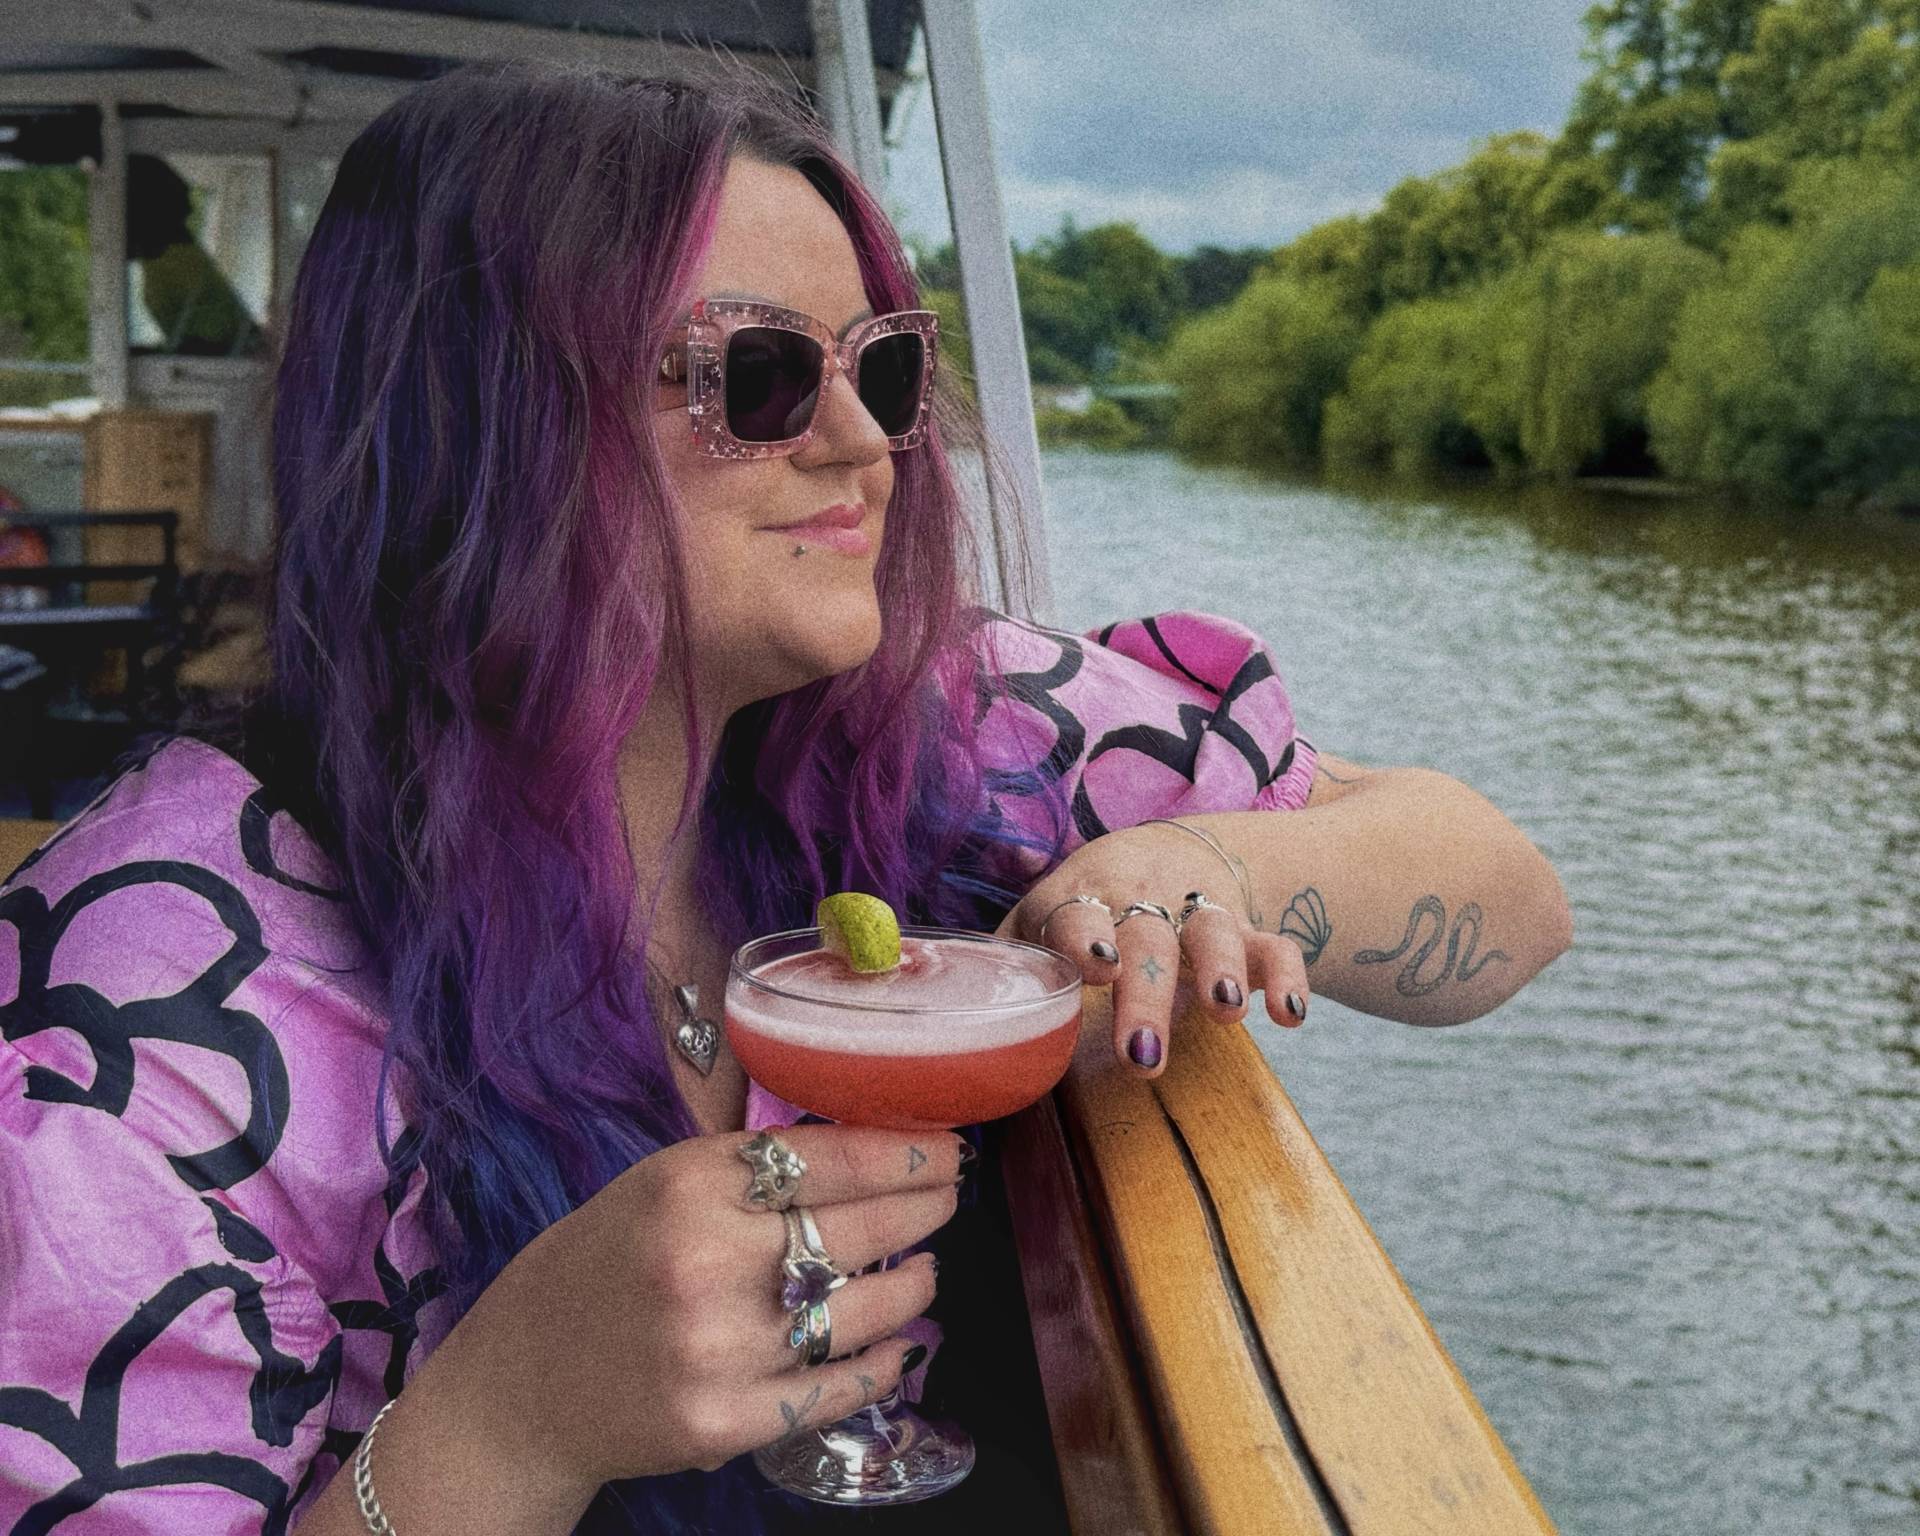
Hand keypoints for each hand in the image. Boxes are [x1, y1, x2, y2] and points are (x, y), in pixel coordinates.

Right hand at [424, 1125, 964, 1489]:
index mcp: (686, 1184)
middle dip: (924, 1207)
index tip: (945, 1147)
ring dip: (912, 1286)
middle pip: (856, 1227)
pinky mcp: (723, 1423)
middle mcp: (704, 1260)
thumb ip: (749, 1170)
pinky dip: (882, 1363)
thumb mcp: (657, 1186)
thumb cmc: (598, 1267)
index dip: (903, 1152)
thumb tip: (868, 1147)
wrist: (518, 1388)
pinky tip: (900, 1343)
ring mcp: (717, 1349)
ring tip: (926, 1269)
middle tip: (952, 1195)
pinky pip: (836, 1388)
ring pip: (860, 1311)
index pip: (827, 1156)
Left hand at [996, 820, 1309, 1076]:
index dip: (1084, 935)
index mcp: (1079, 897)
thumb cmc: (1081, 907)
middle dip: (1147, 993)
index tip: (1094, 965)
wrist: (1165, 851)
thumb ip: (1002, 967)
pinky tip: (1289, 1015)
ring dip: (1223, 970)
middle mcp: (1140, 898)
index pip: (1078, 910)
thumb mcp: (1037, 922)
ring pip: (1214, 932)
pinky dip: (1287, 976)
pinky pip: (1276, 946)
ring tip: (1226, 1014)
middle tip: (1143, 1053)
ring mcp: (1198, 911)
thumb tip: (943, 1025)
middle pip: (1147, 937)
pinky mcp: (1247, 928)